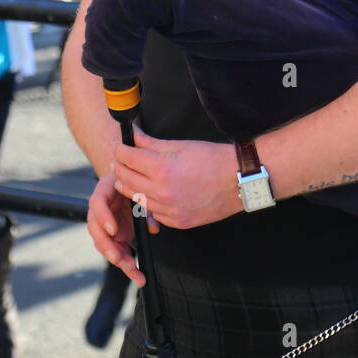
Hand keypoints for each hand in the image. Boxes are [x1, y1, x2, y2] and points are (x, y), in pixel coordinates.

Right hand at [87, 171, 151, 287]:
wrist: (127, 181)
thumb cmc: (133, 182)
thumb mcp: (141, 190)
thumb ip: (146, 208)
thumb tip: (153, 229)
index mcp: (103, 191)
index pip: (97, 203)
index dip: (104, 217)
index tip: (113, 230)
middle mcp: (99, 210)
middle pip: (95, 230)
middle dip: (108, 247)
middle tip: (120, 259)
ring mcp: (104, 224)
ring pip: (103, 244)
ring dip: (118, 259)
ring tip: (134, 271)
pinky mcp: (112, 236)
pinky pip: (115, 250)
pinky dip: (125, 262)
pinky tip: (136, 273)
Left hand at [112, 132, 240, 230]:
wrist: (238, 180)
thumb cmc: (213, 159)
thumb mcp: (181, 145)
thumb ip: (152, 143)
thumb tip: (134, 135)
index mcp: (162, 169)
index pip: (128, 159)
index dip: (120, 151)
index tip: (120, 148)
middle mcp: (162, 192)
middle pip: (126, 180)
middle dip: (120, 168)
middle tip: (120, 162)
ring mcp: (170, 210)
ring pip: (137, 199)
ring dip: (130, 187)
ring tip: (129, 178)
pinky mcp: (178, 222)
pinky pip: (153, 213)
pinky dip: (148, 203)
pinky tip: (150, 194)